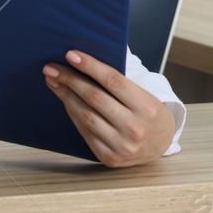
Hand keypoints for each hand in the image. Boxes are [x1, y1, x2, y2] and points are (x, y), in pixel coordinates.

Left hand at [43, 50, 174, 167]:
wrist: (161, 144)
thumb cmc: (149, 113)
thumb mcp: (144, 95)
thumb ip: (118, 83)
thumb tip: (83, 65)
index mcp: (146, 107)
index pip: (113, 81)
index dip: (90, 66)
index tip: (71, 55)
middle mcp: (134, 128)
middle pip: (95, 98)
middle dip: (70, 80)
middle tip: (52, 67)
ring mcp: (122, 146)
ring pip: (86, 116)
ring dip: (66, 96)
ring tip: (54, 81)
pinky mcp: (110, 158)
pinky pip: (85, 132)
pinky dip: (73, 114)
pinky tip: (65, 101)